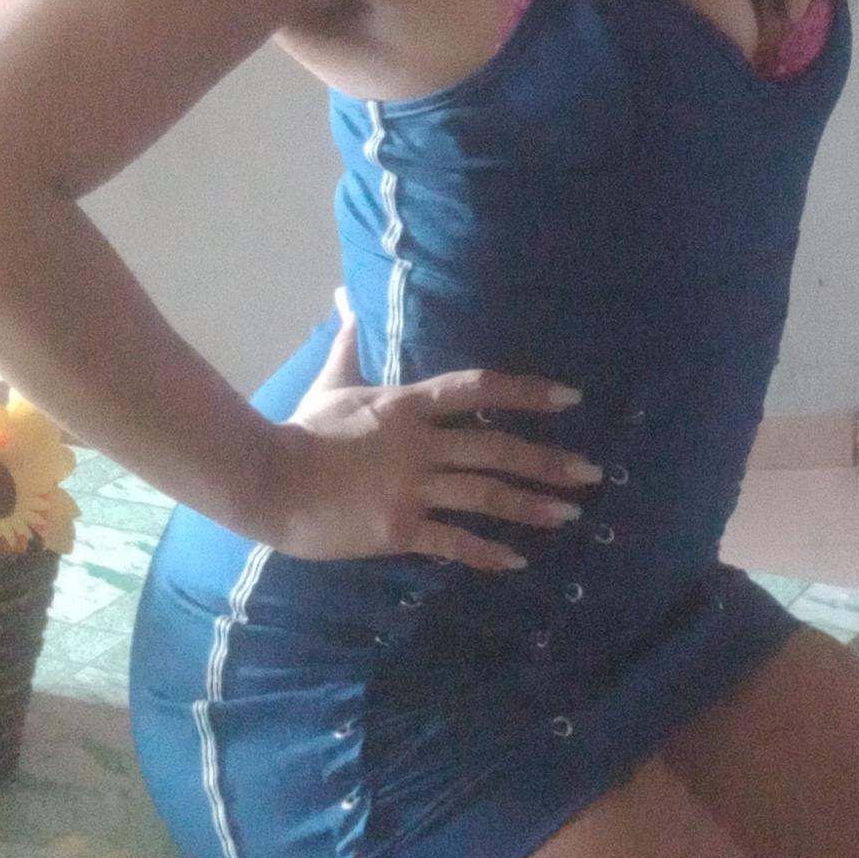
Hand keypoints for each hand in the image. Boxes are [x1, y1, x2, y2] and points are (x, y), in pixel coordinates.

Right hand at [259, 288, 600, 570]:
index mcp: (408, 404)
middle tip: (591, 472)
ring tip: (569, 513)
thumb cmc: (301, 429)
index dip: (527, 391)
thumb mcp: (331, 380)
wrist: (266, 482)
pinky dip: (486, 552)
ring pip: (484, 495)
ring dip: (531, 505)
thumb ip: (349, 341)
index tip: (571, 397)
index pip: (478, 388)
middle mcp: (418, 444)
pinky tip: (517, 560)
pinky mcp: (396, 528)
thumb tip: (344, 297)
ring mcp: (409, 488)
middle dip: (548, 461)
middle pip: (496, 448)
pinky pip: (452, 541)